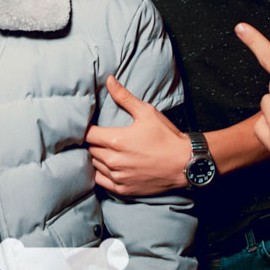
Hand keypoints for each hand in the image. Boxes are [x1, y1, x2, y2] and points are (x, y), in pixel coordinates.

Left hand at [85, 77, 189, 195]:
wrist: (184, 163)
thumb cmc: (166, 137)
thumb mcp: (146, 112)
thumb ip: (124, 97)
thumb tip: (109, 80)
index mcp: (116, 140)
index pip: (87, 134)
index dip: (85, 129)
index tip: (89, 125)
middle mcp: (113, 160)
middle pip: (90, 149)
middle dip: (93, 142)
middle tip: (100, 136)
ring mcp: (118, 177)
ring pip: (95, 165)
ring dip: (97, 156)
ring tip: (106, 149)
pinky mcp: (123, 189)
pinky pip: (101, 181)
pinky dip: (102, 173)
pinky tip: (109, 166)